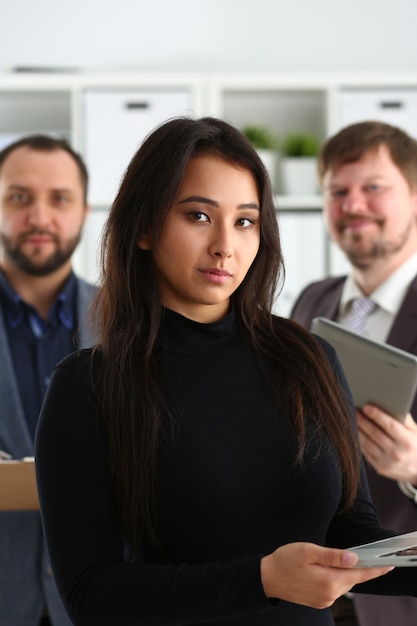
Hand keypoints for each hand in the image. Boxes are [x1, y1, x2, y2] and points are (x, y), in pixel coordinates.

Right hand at [260, 542, 392, 608]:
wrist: (267, 578)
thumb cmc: (285, 561)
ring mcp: (325, 600)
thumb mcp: (308, 551)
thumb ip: (332, 555)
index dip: (375, 569)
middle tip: (368, 555)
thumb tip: (353, 558)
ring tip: (344, 559)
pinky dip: (337, 578)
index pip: (359, 574)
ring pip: (344, 583)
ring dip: (347, 572)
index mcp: (328, 581)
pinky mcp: (320, 601)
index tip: (388, 565)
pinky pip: (335, 588)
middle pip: (353, 579)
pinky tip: (330, 569)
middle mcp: (330, 594)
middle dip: (360, 567)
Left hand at [357, 406, 416, 482]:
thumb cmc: (416, 446)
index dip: (377, 415)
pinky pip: (365, 452)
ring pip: (367, 443)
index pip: (389, 426)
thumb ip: (404, 419)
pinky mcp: (379, 468)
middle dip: (362, 420)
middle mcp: (397, 453)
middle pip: (374, 433)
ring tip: (353, 419)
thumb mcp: (416, 432)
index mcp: (407, 442)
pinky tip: (356, 432)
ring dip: (358, 430)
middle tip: (354, 410)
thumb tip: (389, 404)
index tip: (366, 407)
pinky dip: (359, 441)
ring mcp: (387, 462)